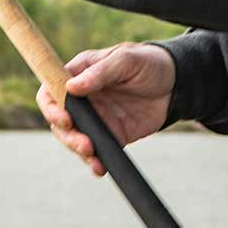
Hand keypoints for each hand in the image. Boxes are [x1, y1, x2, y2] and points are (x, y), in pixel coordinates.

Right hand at [36, 42, 175, 175]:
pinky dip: (95, 161)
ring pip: (74, 138)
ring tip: (94, 158)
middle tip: (85, 145)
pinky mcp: (112, 133)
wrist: (177, 82)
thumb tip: (71, 87)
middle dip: (67, 135)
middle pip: (59, 119)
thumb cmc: (148, 61)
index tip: (65, 119)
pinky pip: (97, 150)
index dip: (50, 106)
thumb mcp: (126, 60)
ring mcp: (96, 116)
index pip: (51, 89)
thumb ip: (100, 73)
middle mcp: (83, 97)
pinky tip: (100, 167)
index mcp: (80, 73)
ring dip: (78, 150)